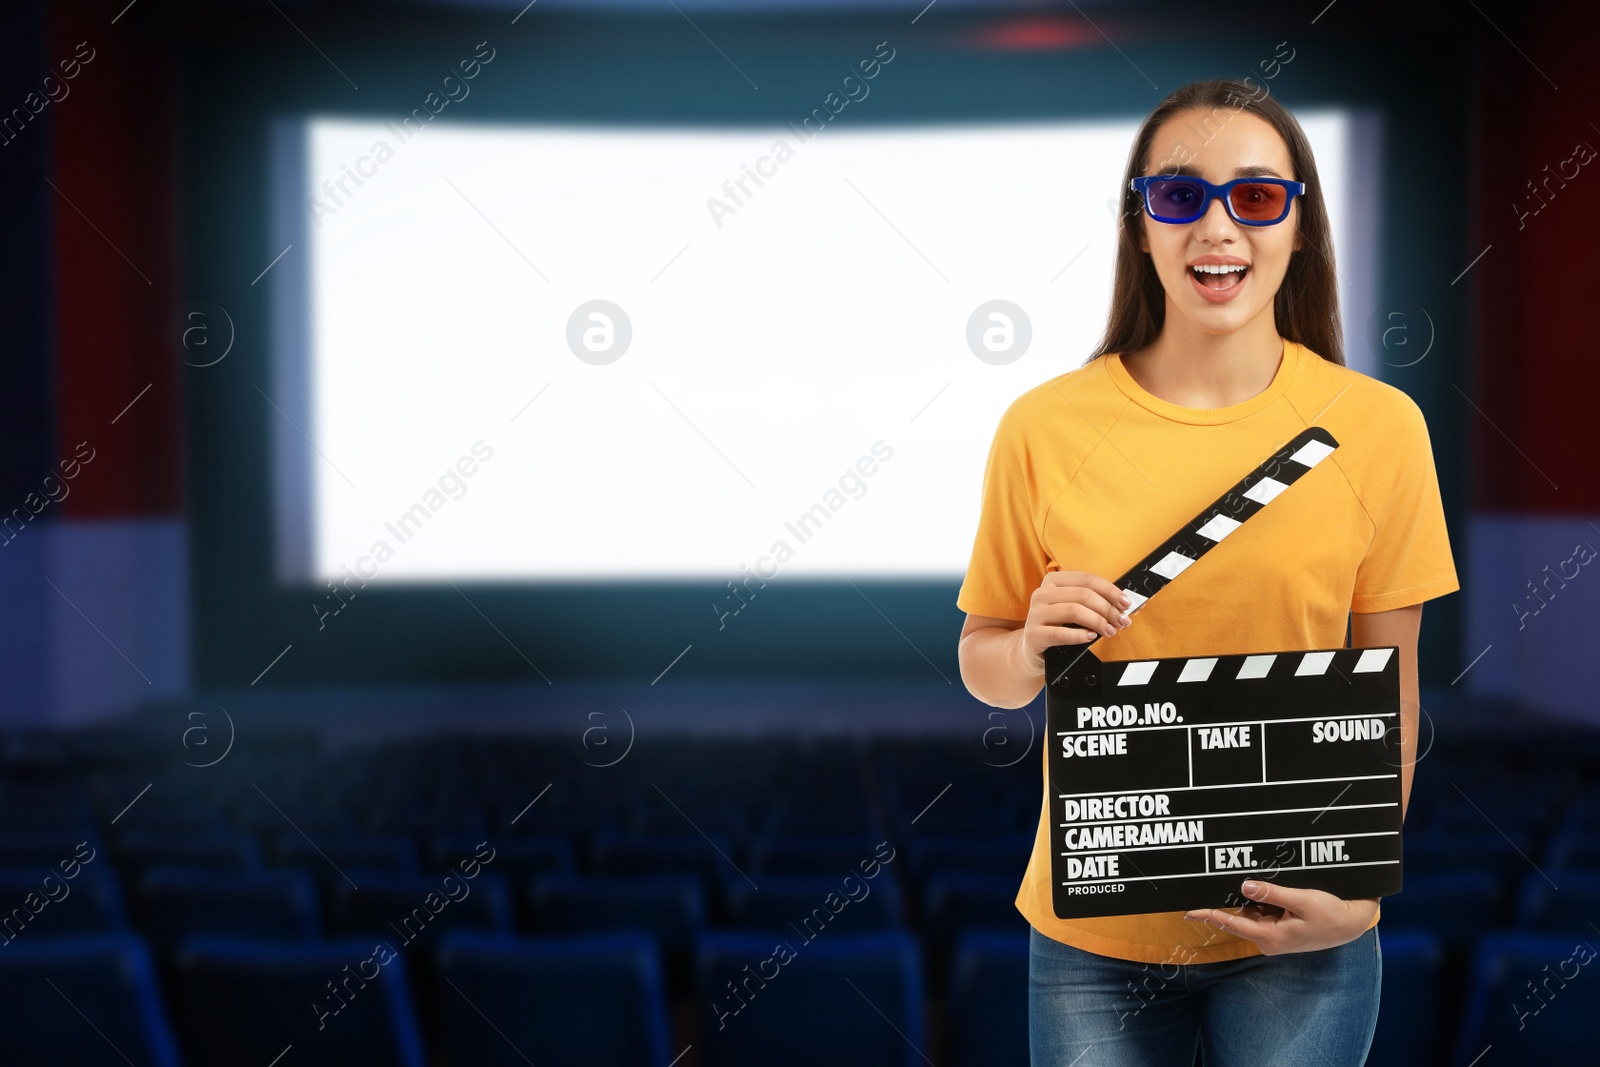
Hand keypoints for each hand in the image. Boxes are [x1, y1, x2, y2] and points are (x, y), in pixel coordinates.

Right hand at [1020, 570, 1133, 673]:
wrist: (1033, 649)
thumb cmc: (1058, 626)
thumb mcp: (1073, 608)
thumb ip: (1093, 603)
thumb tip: (1122, 606)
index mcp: (1053, 581)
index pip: (1087, 579)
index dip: (1110, 590)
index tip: (1125, 603)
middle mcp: (1042, 593)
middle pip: (1082, 595)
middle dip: (1107, 608)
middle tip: (1121, 621)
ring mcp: (1035, 613)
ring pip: (1074, 611)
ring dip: (1097, 622)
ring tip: (1110, 631)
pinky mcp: (1033, 634)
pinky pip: (1060, 633)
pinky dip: (1079, 635)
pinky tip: (1090, 637)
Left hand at [1183, 880, 1378, 954]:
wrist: (1353, 923)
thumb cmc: (1331, 914)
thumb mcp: (1302, 900)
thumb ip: (1272, 893)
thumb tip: (1243, 887)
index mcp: (1271, 937)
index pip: (1232, 923)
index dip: (1208, 915)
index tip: (1188, 911)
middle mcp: (1269, 940)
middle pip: (1241, 915)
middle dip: (1240, 899)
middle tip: (1240, 883)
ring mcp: (1274, 936)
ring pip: (1253, 911)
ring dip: (1257, 899)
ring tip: (1277, 890)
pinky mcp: (1281, 929)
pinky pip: (1265, 912)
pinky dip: (1267, 901)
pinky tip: (1280, 892)